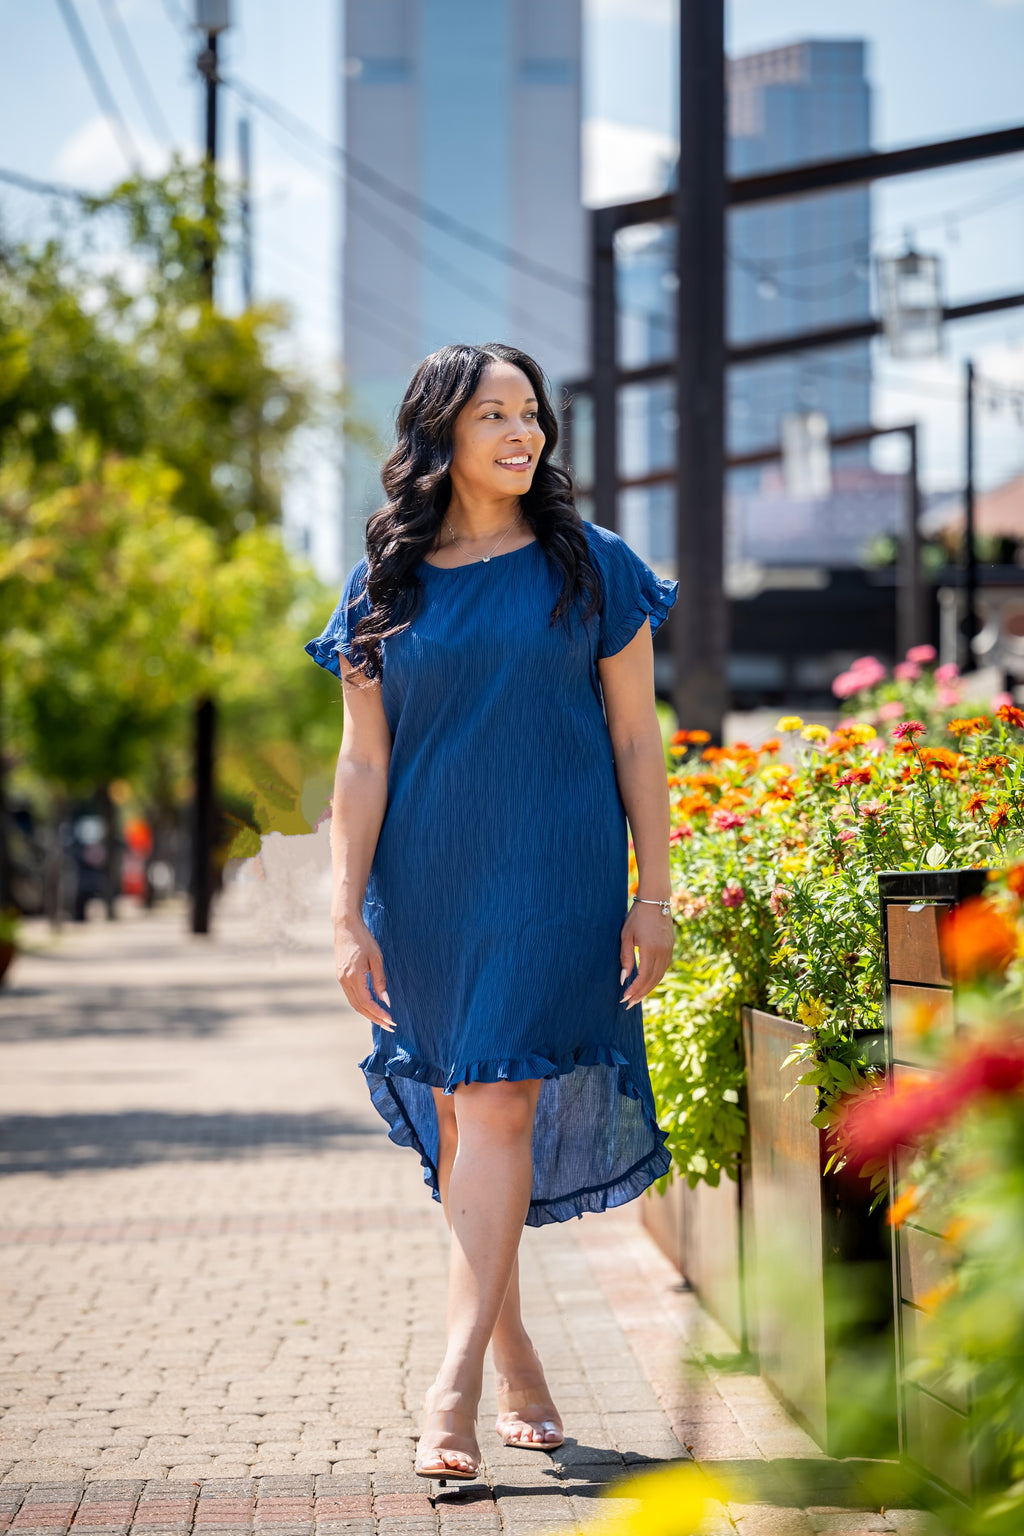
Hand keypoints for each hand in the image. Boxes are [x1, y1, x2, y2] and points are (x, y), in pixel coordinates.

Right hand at [334, 915, 393, 1030]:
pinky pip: (351, 995)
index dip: (379, 1013)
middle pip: (359, 1007)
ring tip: (382, 1020)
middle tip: (389, 1026)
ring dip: (368, 1013)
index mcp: (353, 976)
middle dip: (374, 1018)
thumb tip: (385, 1000)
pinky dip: (362, 1004)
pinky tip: (372, 1006)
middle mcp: (344, 980)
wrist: (346, 926)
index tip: (390, 1020)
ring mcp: (341, 979)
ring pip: (354, 1003)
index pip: (366, 1002)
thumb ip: (380, 980)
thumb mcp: (377, 958)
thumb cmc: (364, 939)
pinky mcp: (341, 976)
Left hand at [619, 901, 673, 1007]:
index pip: (643, 977)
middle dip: (640, 994)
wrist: (655, 900)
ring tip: (636, 997)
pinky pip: (663, 969)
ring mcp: (669, 951)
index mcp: (651, 949)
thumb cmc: (637, 917)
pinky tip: (646, 983)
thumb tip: (623, 979)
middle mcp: (663, 953)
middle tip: (629, 1004)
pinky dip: (655, 979)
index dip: (634, 990)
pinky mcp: (671, 948)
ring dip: (648, 989)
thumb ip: (626, 958)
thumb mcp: (626, 936)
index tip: (624, 998)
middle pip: (653, 980)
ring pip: (659, 976)